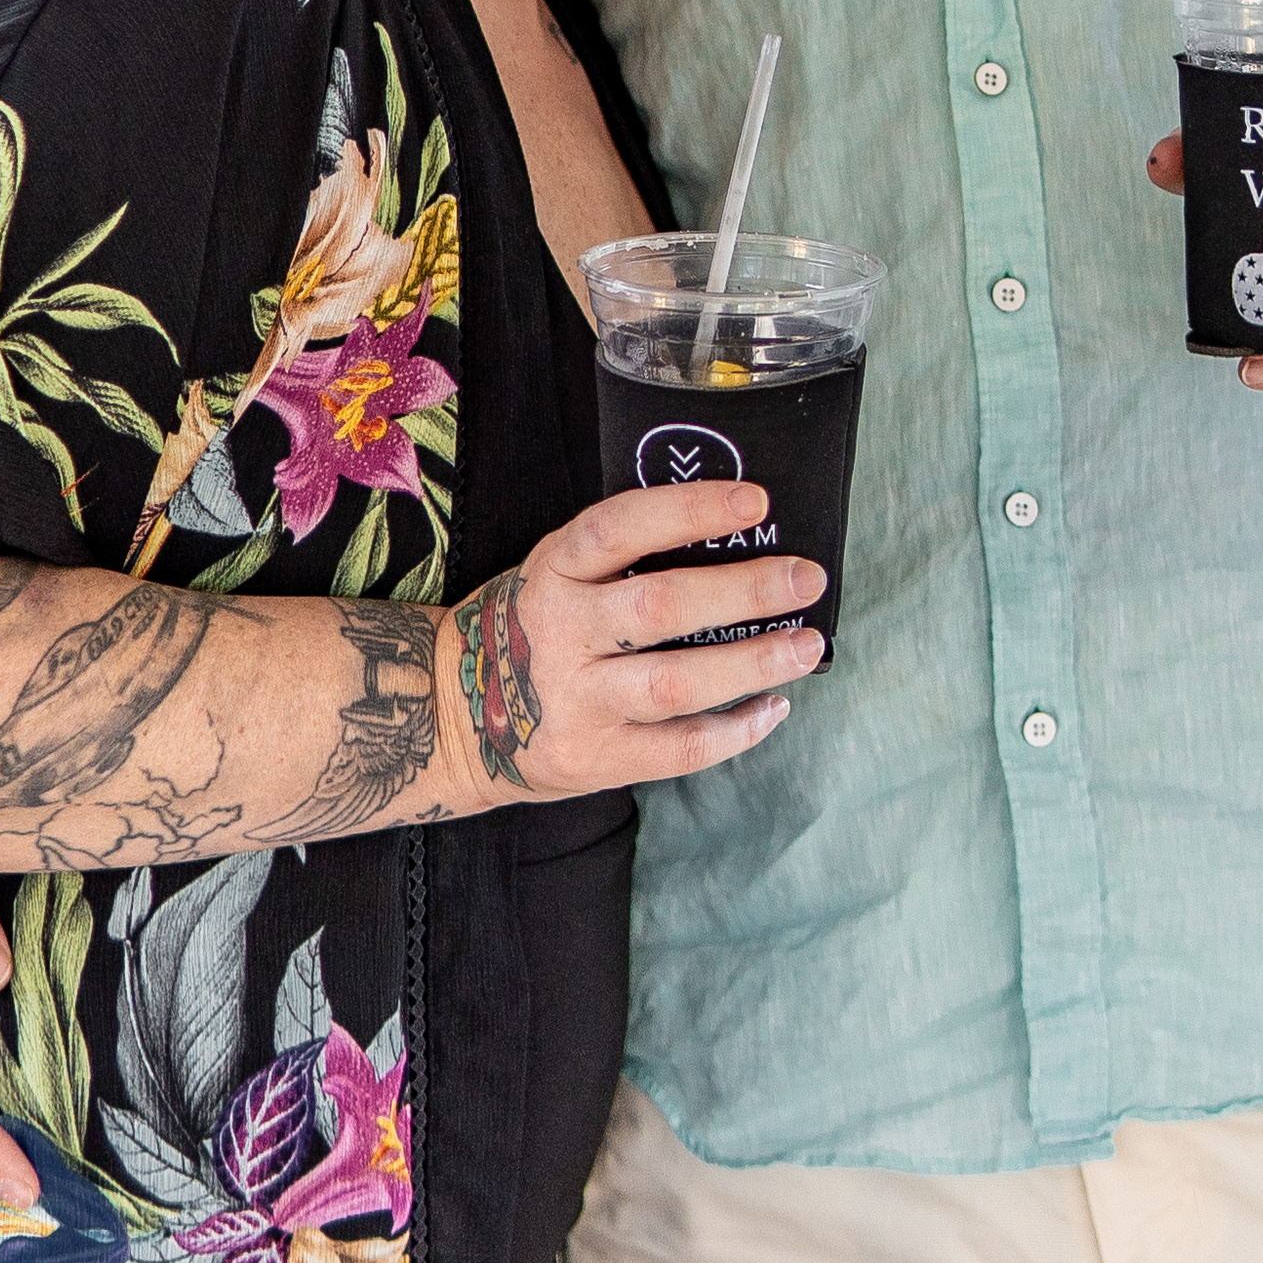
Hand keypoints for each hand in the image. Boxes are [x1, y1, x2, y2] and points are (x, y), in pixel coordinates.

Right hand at [446, 483, 825, 801]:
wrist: (455, 718)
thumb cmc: (531, 628)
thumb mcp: (553, 572)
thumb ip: (619, 556)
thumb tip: (734, 535)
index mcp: (552, 570)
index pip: (621, 527)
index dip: (690, 510)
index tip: (756, 502)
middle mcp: (561, 633)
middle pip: (661, 607)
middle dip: (745, 592)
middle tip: (806, 579)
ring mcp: (576, 702)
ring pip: (676, 683)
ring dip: (752, 663)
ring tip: (807, 646)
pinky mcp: (596, 760)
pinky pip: (678, 748)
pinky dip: (735, 730)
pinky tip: (773, 706)